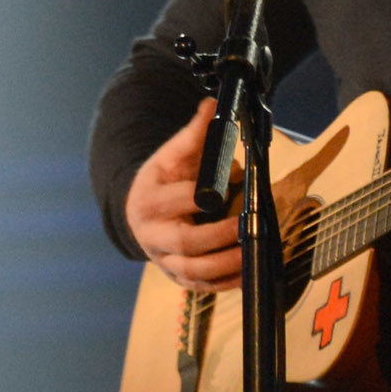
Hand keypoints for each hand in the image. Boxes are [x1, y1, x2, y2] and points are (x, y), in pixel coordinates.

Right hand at [126, 99, 245, 291]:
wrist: (139, 212)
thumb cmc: (163, 180)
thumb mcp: (172, 155)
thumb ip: (194, 133)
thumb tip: (212, 104)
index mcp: (149, 200)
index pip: (175, 200)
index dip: (200, 197)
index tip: (227, 188)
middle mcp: (152, 234)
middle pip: (184, 242)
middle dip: (217, 237)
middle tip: (246, 226)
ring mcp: (164, 259)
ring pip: (193, 271)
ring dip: (225, 265)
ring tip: (251, 252)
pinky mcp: (177, 277)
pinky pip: (202, 287)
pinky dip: (226, 283)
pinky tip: (247, 273)